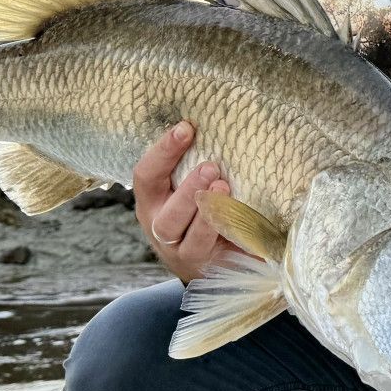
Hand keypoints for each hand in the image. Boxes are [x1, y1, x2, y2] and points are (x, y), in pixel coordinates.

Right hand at [131, 121, 231, 283]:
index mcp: (153, 203)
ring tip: (224, 190)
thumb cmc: (201, 214)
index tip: (186, 128)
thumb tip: (215, 123)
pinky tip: (244, 217)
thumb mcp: (189, 189)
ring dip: (207, 213)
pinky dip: (230, 233)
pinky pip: (218, 252)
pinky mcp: (209, 267)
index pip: (146, 177)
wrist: (213, 266)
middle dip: (188, 190)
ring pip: (189, 237)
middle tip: (210, 167)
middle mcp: (161, 229)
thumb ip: (195, 165)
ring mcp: (184, 252)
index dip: (163, 152)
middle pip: (166, 215)